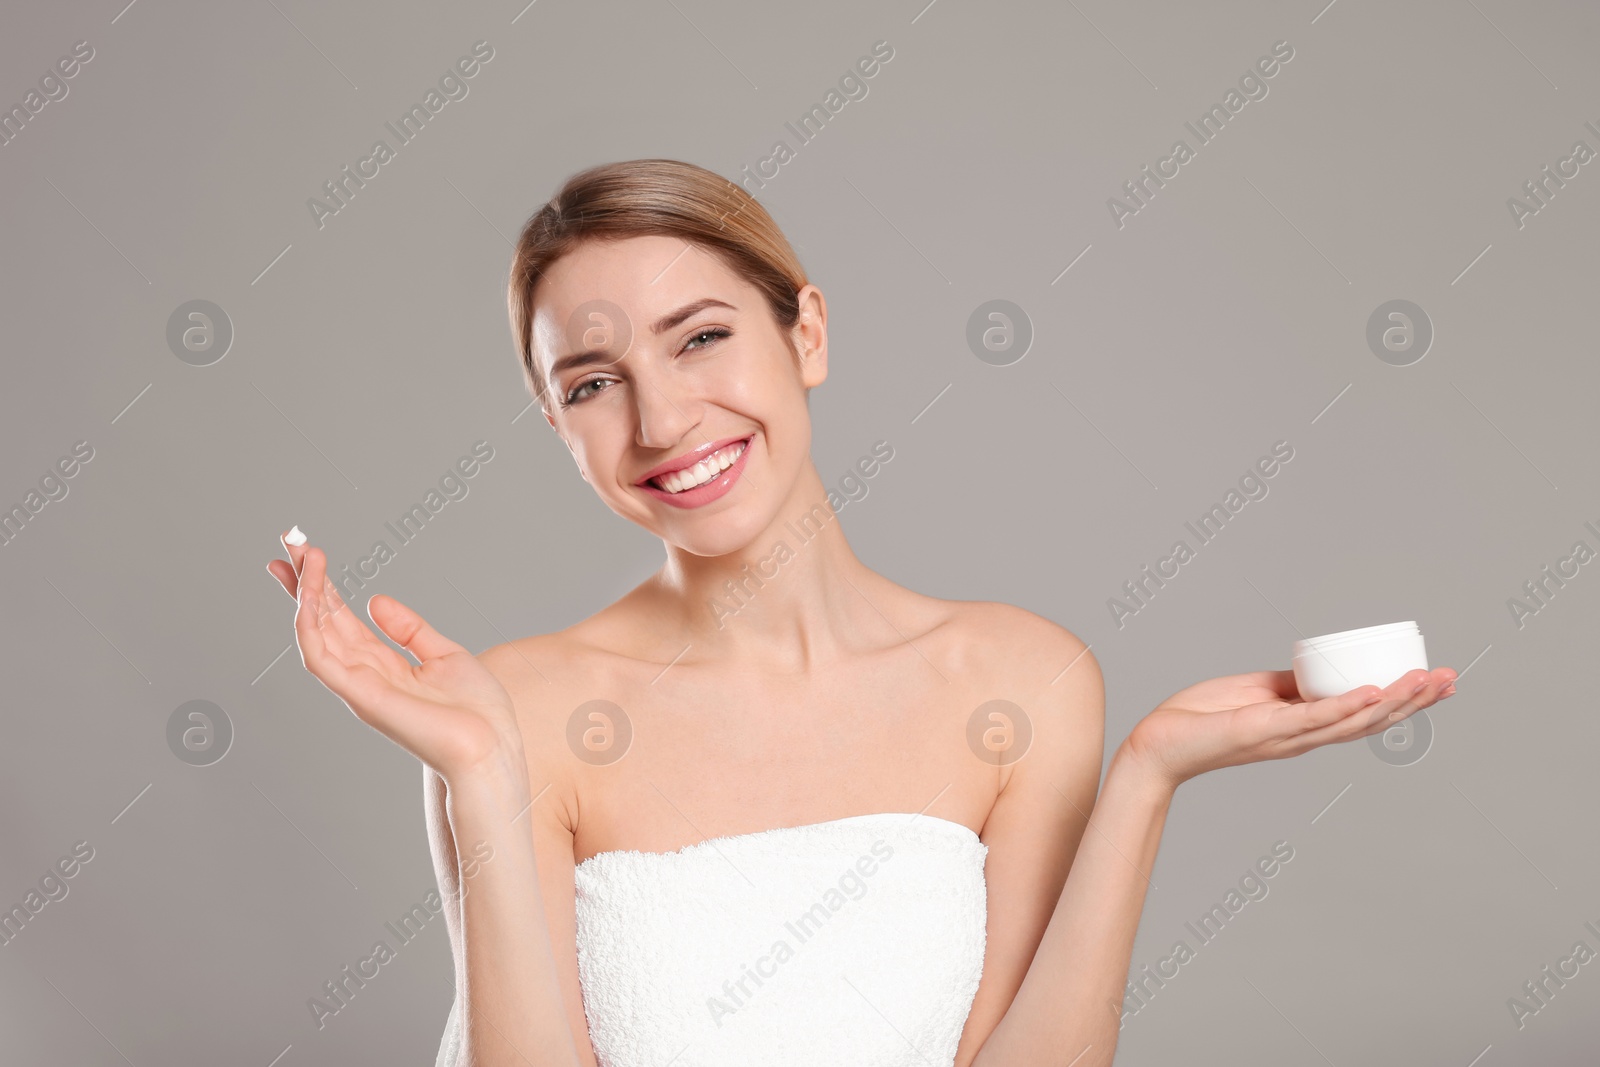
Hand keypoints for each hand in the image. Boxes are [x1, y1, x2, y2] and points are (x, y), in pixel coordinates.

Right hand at [266, 529, 525, 785]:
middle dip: (302, 581)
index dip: (321, 586)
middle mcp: (363, 675)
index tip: (306, 552)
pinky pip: (322, 659)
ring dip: (305, 594)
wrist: (491, 747)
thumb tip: (376, 600)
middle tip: (289, 541)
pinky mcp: (362, 697)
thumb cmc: (475, 712)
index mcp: (382, 665)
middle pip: (320, 621)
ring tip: (305, 557)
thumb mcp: (444, 655)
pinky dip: (310, 627)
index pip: (339, 619)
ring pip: (315, 635)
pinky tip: (309, 596)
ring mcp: (358, 687)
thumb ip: (409, 630)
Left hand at [1124, 666, 1457, 788]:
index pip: (1367, 715)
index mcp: (1305, 727)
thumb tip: (1318, 672)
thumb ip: (1289, 687)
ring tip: (1426, 680)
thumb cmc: (1202, 719)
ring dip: (1393, 700)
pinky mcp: (1266, 729)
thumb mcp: (1257, 693)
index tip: (1441, 683)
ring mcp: (1289, 736)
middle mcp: (1305, 737)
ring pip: (1353, 720)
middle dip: (1415, 700)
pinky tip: (1375, 691)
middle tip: (1452, 679)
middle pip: (1373, 720)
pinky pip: (1313, 717)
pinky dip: (1345, 704)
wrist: (1161, 742)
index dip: (1406, 701)